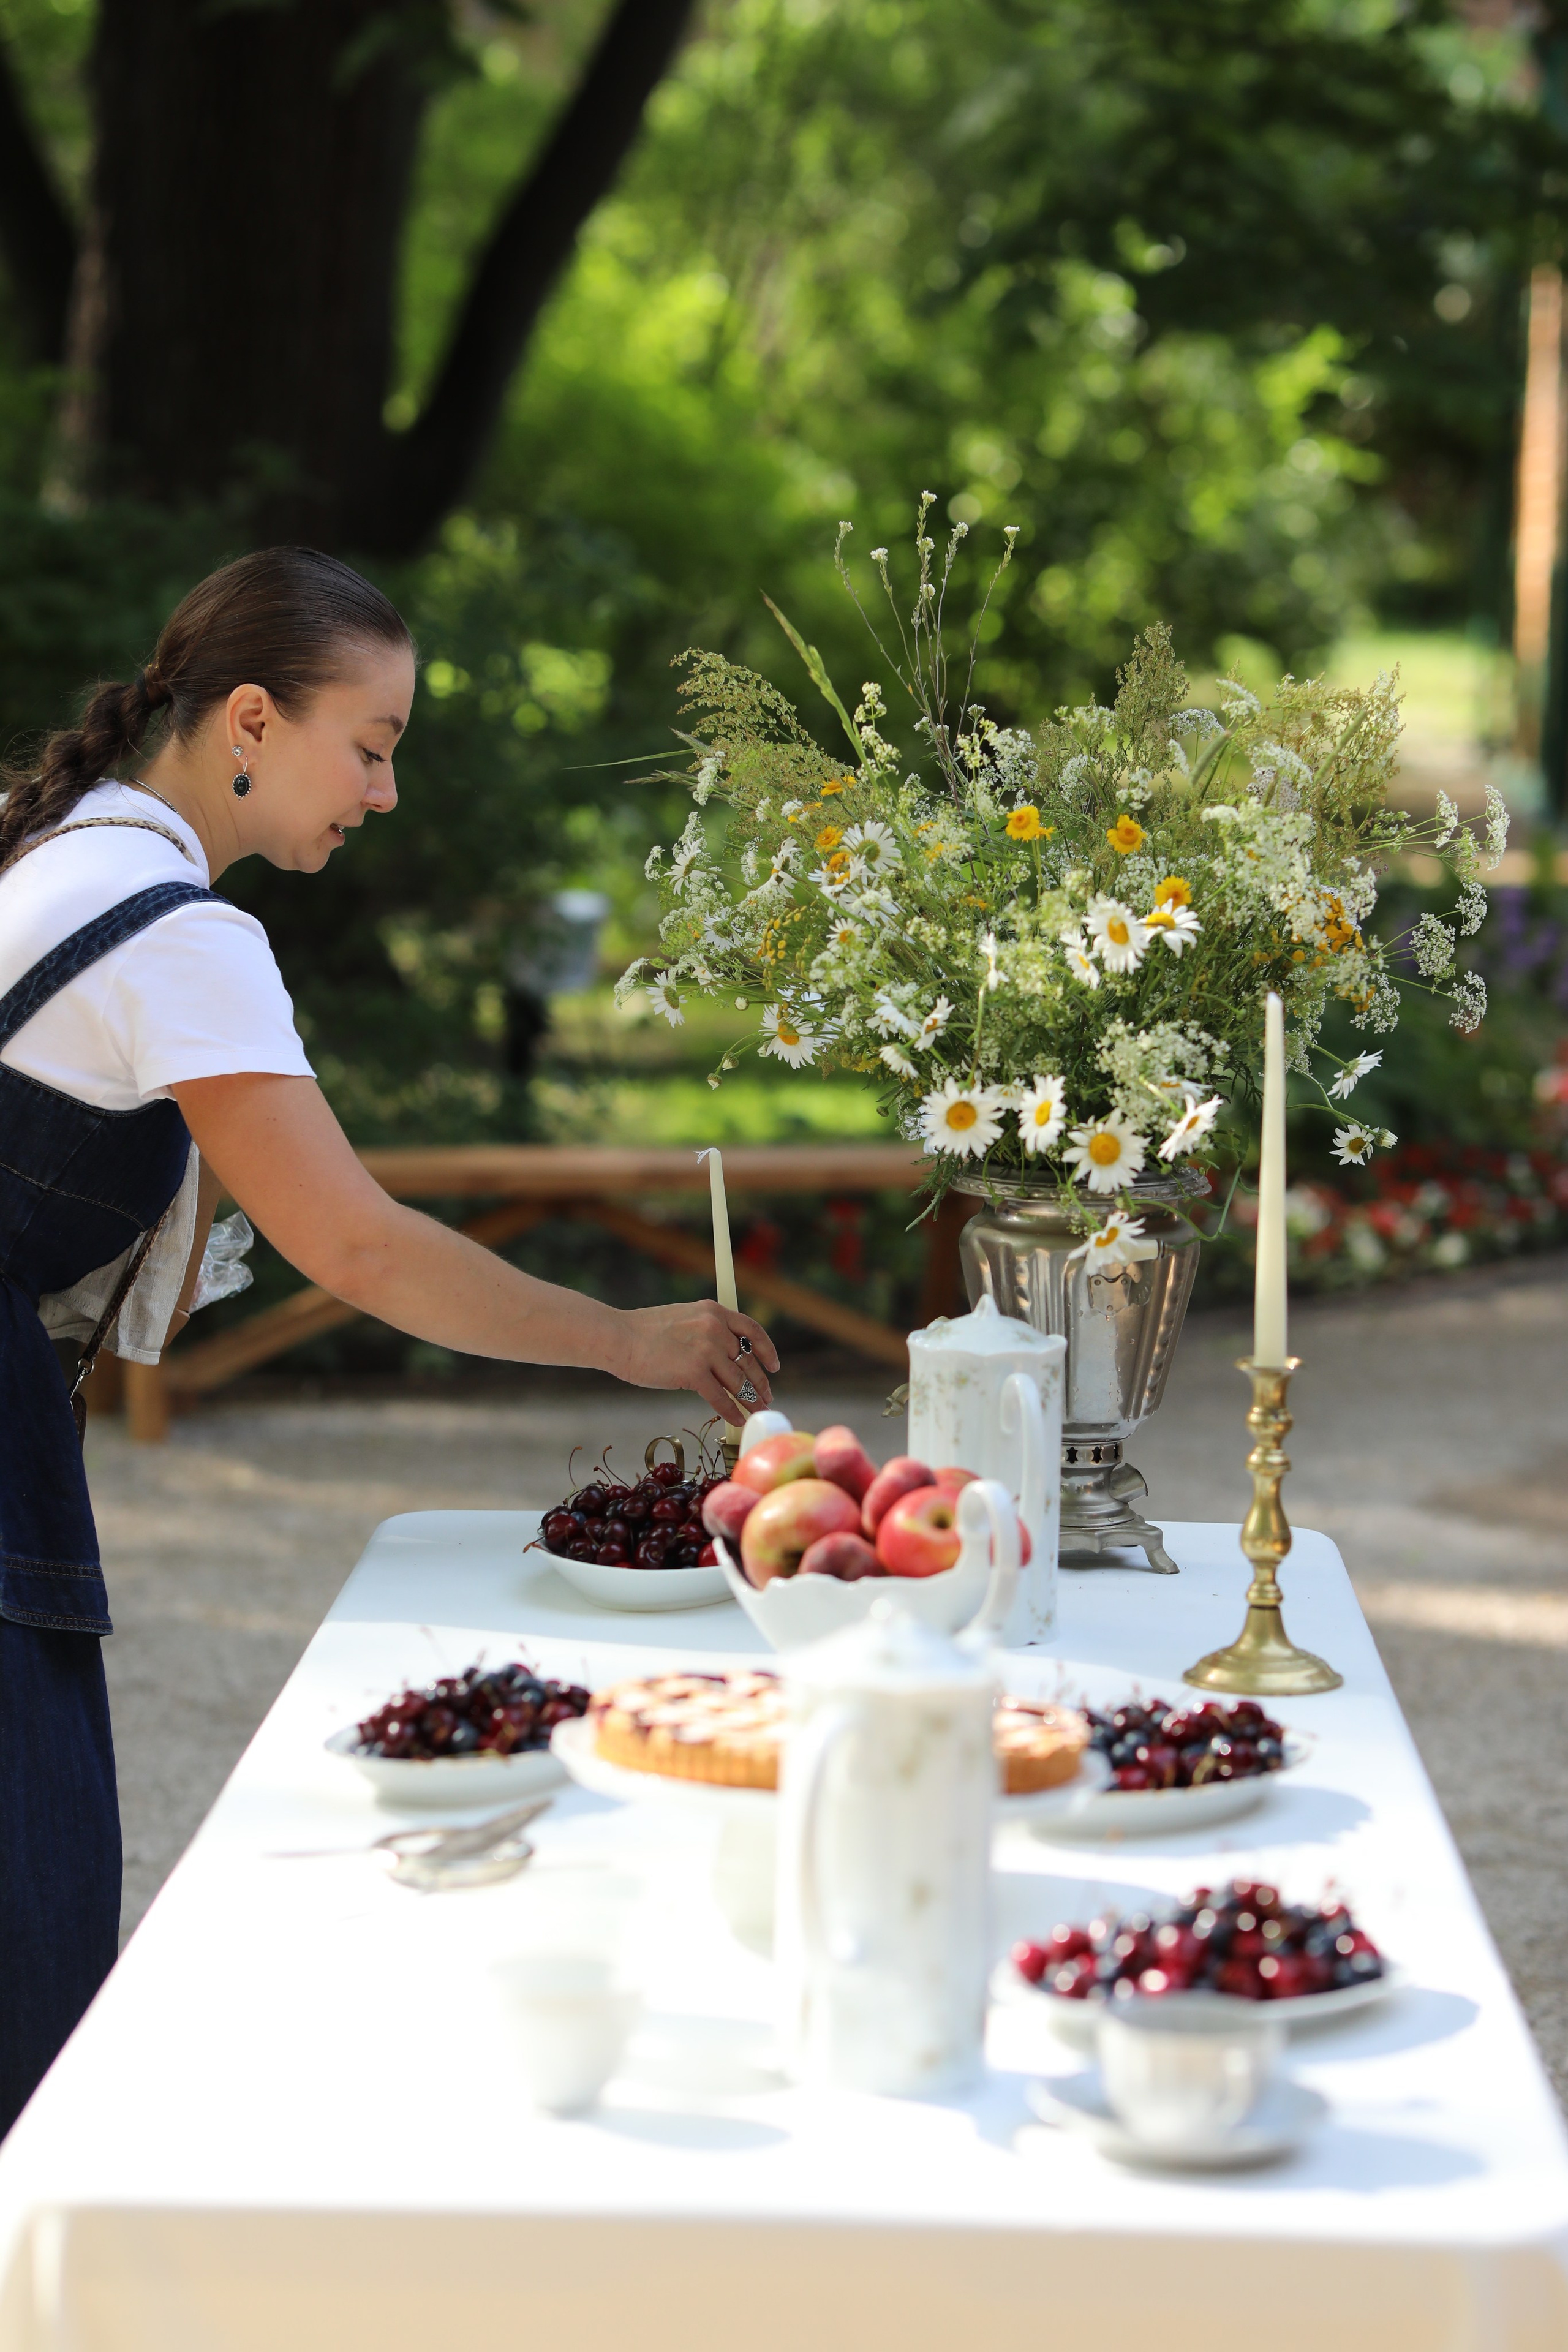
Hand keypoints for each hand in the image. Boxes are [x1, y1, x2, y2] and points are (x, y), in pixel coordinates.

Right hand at [609, 1300, 779, 1424]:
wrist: (618, 1337)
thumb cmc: (644, 1332)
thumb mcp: (684, 1319)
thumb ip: (707, 1331)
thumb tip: (726, 1357)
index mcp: (714, 1311)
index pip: (752, 1330)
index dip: (767, 1351)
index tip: (774, 1366)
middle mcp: (715, 1328)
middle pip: (748, 1360)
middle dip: (760, 1383)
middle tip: (766, 1397)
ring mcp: (706, 1350)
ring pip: (738, 1381)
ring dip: (750, 1400)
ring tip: (756, 1411)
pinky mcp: (694, 1372)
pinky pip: (720, 1397)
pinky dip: (731, 1411)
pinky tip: (737, 1420)